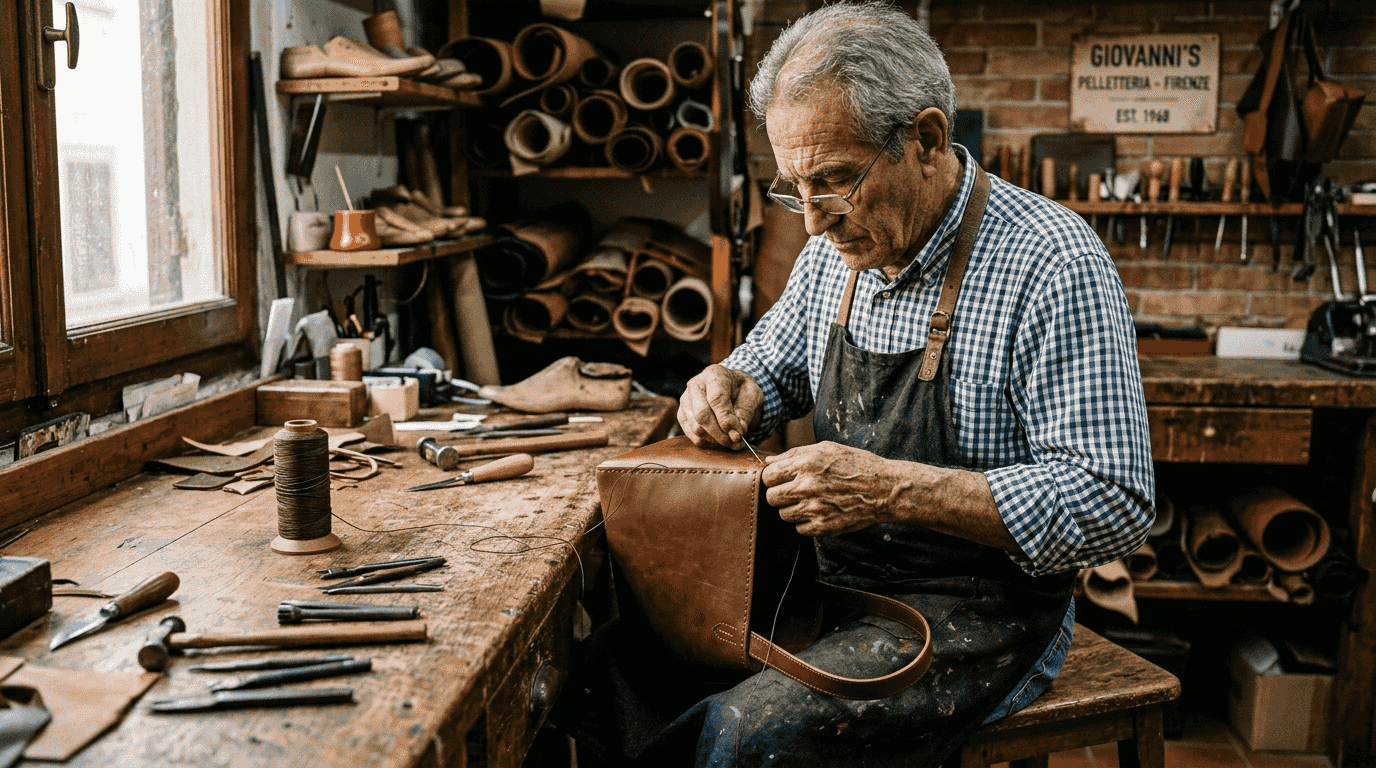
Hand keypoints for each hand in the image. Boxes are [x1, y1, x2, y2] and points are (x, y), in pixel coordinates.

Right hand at [677, 365, 763, 448]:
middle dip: (720, 433)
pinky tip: (721, 440)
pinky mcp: (682, 415)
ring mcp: (685, 400)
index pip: (716, 399)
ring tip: (732, 442)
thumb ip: (745, 413)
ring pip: (696, 428)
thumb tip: (736, 434)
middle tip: (736, 442)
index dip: (727, 419)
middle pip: (702, 414)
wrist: (731, 387)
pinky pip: (692, 435)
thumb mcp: (752, 395)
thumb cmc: (742, 390)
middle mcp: (695, 385)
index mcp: (714, 375)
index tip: (738, 434)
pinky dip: (708, 442)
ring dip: (716, 440)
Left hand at [761, 441, 896, 535]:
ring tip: (811, 501)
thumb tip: (769, 460)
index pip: (768, 476)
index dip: (773, 477)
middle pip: (771, 498)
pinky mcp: (823, 527)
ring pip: (783, 515)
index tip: (782, 479)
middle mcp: (807, 487)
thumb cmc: (857, 465)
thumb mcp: (826, 449)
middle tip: (795, 491)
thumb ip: (794, 454)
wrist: (884, 489)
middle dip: (780, 494)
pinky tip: (820, 511)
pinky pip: (799, 529)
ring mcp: (814, 509)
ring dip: (793, 509)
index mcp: (805, 464)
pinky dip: (806, 523)